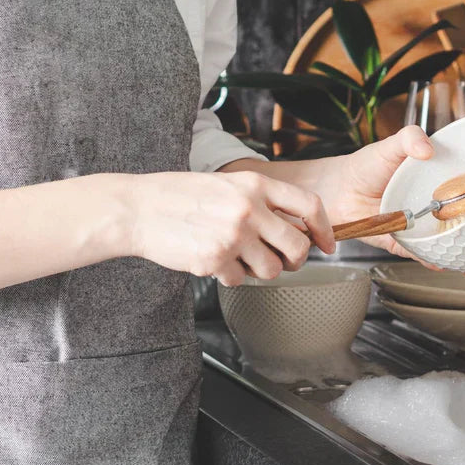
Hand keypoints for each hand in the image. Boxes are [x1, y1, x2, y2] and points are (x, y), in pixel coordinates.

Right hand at [127, 171, 334, 285]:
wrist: (138, 209)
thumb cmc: (180, 196)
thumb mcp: (228, 185)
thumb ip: (261, 201)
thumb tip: (296, 228)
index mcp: (255, 184)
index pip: (309, 205)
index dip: (324, 228)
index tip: (327, 243)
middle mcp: (249, 209)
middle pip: (298, 247)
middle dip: (294, 260)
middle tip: (281, 260)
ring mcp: (233, 236)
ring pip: (272, 270)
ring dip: (259, 270)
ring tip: (236, 256)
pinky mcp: (216, 260)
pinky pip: (240, 279)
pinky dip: (230, 276)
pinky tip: (213, 259)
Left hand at [316, 126, 464, 284]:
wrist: (335, 188)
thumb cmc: (366, 165)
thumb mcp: (390, 145)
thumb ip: (409, 138)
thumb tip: (427, 148)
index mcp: (437, 183)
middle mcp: (432, 207)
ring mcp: (418, 226)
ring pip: (446, 245)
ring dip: (463, 259)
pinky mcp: (400, 242)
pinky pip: (419, 254)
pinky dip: (431, 261)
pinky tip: (443, 265)